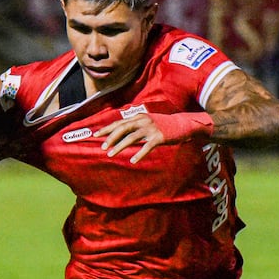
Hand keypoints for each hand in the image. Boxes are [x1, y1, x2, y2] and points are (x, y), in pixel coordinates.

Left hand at [96, 111, 212, 162]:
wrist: (182, 124)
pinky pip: (146, 147)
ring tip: (111, 154)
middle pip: (122, 128)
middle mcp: (143, 121)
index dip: (107, 129)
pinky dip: (139, 154)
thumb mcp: (147, 122)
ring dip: (120, 146)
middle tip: (102, 147)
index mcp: (138, 117)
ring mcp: (151, 129)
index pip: (119, 122)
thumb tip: (119, 135)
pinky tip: (133, 161)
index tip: (96, 135)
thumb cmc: (162, 125)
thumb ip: (134, 126)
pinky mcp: (159, 137)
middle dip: (110, 138)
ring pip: (131, 138)